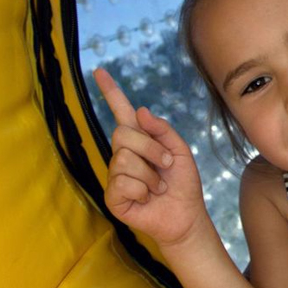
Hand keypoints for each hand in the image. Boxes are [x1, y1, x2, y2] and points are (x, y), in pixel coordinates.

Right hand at [94, 68, 208, 246]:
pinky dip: (142, 190)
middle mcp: (122, 155)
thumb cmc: (183, 184)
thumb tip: (140, 111)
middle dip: (151, 149)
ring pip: (124, 160)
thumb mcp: (180, 151)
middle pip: (123, 134)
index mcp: (139, 140)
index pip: (122, 112)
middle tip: (166, 165)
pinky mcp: (113, 197)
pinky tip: (146, 199)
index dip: (111, 92)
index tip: (100, 71)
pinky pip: (122, 183)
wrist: (186, 215)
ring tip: (158, 186)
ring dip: (150, 175)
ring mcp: (115, 176)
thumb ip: (162, 130)